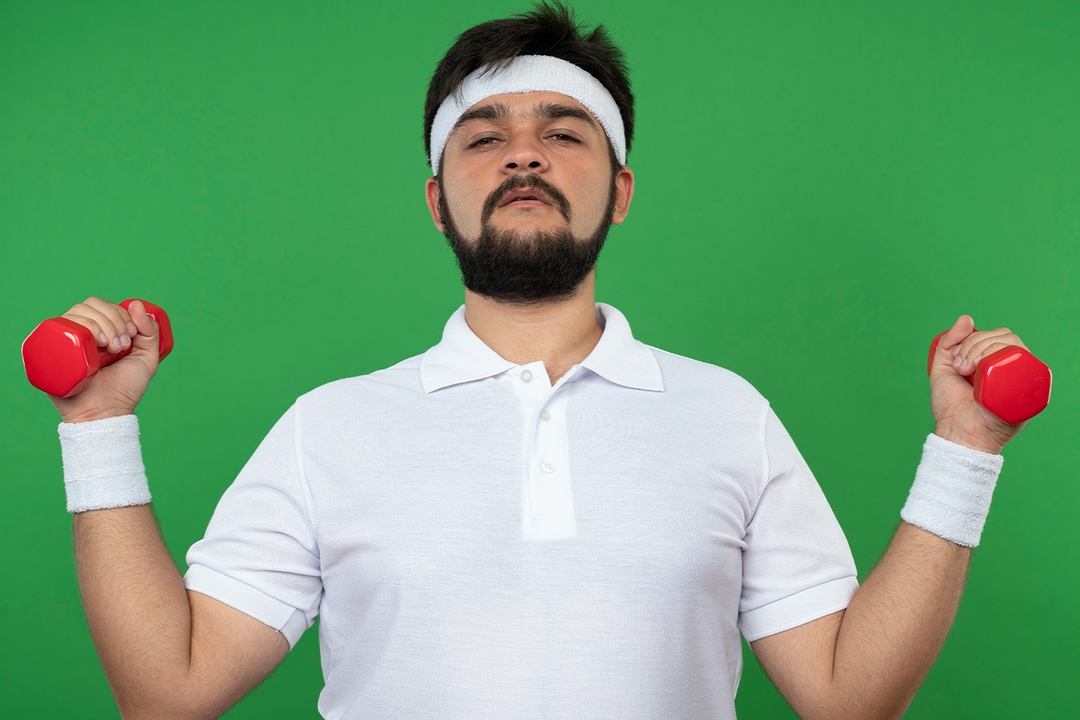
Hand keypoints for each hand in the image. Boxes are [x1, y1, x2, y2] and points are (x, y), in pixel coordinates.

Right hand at [48, 297, 161, 423]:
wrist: (106, 412)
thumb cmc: (125, 388)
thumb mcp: (147, 357)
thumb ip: (150, 332)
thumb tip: (137, 304)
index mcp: (100, 331)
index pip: (105, 306)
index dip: (121, 314)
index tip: (132, 335)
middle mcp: (81, 333)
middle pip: (90, 305)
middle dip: (113, 319)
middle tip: (122, 346)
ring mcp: (66, 341)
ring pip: (76, 312)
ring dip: (100, 324)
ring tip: (111, 349)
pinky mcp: (50, 351)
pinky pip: (55, 327)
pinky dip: (78, 326)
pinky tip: (95, 342)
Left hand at [929, 315, 1028, 453]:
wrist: (958, 433)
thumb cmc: (951, 406)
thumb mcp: (942, 369)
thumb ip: (948, 342)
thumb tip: (967, 318)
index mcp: (993, 361)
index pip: (995, 335)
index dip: (974, 339)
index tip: (957, 361)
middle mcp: (1009, 367)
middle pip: (1005, 337)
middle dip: (977, 344)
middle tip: (962, 368)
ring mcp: (1019, 379)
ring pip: (1016, 347)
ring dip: (989, 350)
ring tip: (970, 372)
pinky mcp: (1028, 393)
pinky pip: (1032, 369)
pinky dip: (1013, 361)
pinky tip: (992, 371)